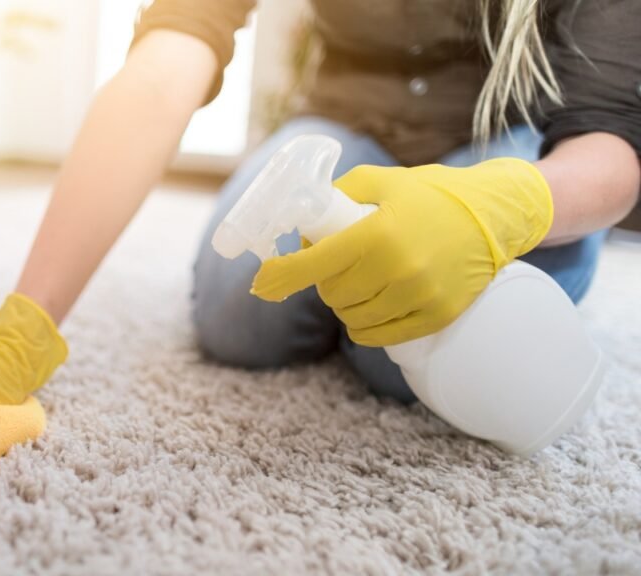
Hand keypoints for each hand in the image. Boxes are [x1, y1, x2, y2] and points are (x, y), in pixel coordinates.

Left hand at [251, 158, 552, 346]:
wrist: (495, 214)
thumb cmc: (431, 194)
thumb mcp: (380, 181)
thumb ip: (337, 196)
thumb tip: (300, 223)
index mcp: (377, 233)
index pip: (315, 265)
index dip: (281, 277)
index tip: (262, 284)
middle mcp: (398, 269)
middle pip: (332, 294)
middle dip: (324, 282)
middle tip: (336, 267)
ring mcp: (420, 296)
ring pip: (353, 318)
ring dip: (344, 306)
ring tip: (357, 284)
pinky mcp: (438, 316)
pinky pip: (381, 336)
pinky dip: (365, 328)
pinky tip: (367, 311)